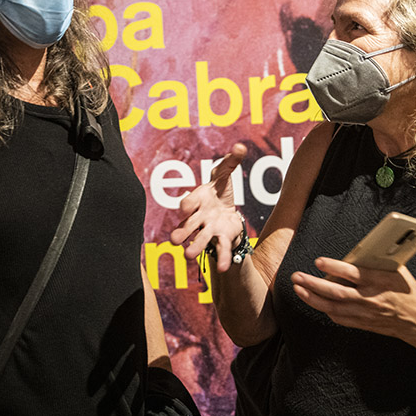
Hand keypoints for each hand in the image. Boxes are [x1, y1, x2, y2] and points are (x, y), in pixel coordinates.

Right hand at [168, 144, 246, 272]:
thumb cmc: (219, 191)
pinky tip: (224, 268)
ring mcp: (209, 229)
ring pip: (200, 240)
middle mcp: (199, 217)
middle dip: (182, 232)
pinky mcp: (221, 238)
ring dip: (195, 247)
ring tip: (187, 256)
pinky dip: (223, 258)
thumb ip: (230, 162)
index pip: (187, 203)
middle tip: (175, 241)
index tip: (185, 208)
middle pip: (188, 225)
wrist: (225, 211)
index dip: (186, 205)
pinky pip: (221, 249)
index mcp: (197, 200)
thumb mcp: (224, 175)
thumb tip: (240, 147)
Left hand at [290, 257, 415, 342]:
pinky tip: (314, 302)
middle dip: (313, 284)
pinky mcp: (362, 324)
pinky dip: (325, 310)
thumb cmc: (408, 291)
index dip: (334, 267)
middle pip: (336, 292)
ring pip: (333, 307)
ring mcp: (364, 313)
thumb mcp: (398, 270)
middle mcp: (369, 299)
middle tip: (297, 277)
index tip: (318, 261)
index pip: (352, 274)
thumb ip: (379, 260)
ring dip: (313, 298)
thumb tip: (361, 249)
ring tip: (298, 289)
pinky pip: (339, 318)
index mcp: (379, 282)